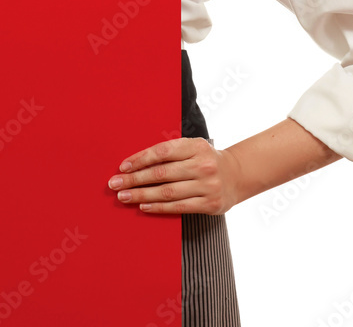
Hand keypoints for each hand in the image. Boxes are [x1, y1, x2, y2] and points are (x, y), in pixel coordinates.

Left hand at [106, 137, 243, 215]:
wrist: (237, 176)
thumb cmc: (206, 159)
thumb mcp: (193, 147)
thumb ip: (171, 152)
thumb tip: (137, 161)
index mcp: (195, 146)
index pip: (162, 151)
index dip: (140, 159)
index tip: (123, 166)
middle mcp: (202, 165)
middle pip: (161, 173)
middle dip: (134, 179)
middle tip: (115, 184)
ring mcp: (207, 185)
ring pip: (167, 192)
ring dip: (141, 195)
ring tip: (124, 196)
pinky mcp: (210, 204)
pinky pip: (178, 207)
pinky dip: (158, 207)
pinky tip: (144, 206)